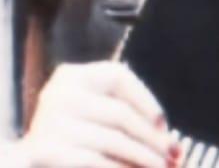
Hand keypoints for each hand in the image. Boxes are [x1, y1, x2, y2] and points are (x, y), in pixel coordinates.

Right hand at [14, 61, 181, 167]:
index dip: (147, 100)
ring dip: (142, 157)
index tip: (164, 124)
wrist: (28, 161)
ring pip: (112, 140)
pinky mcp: (46, 151)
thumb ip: (125, 113)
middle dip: (152, 137)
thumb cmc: (72, 131)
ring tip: (162, 166)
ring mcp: (51, 122)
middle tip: (174, 154)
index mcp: (73, 75)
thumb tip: (167, 136)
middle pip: (120, 113)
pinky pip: (95, 160)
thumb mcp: (93, 110)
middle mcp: (60, 93)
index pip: (119, 77)